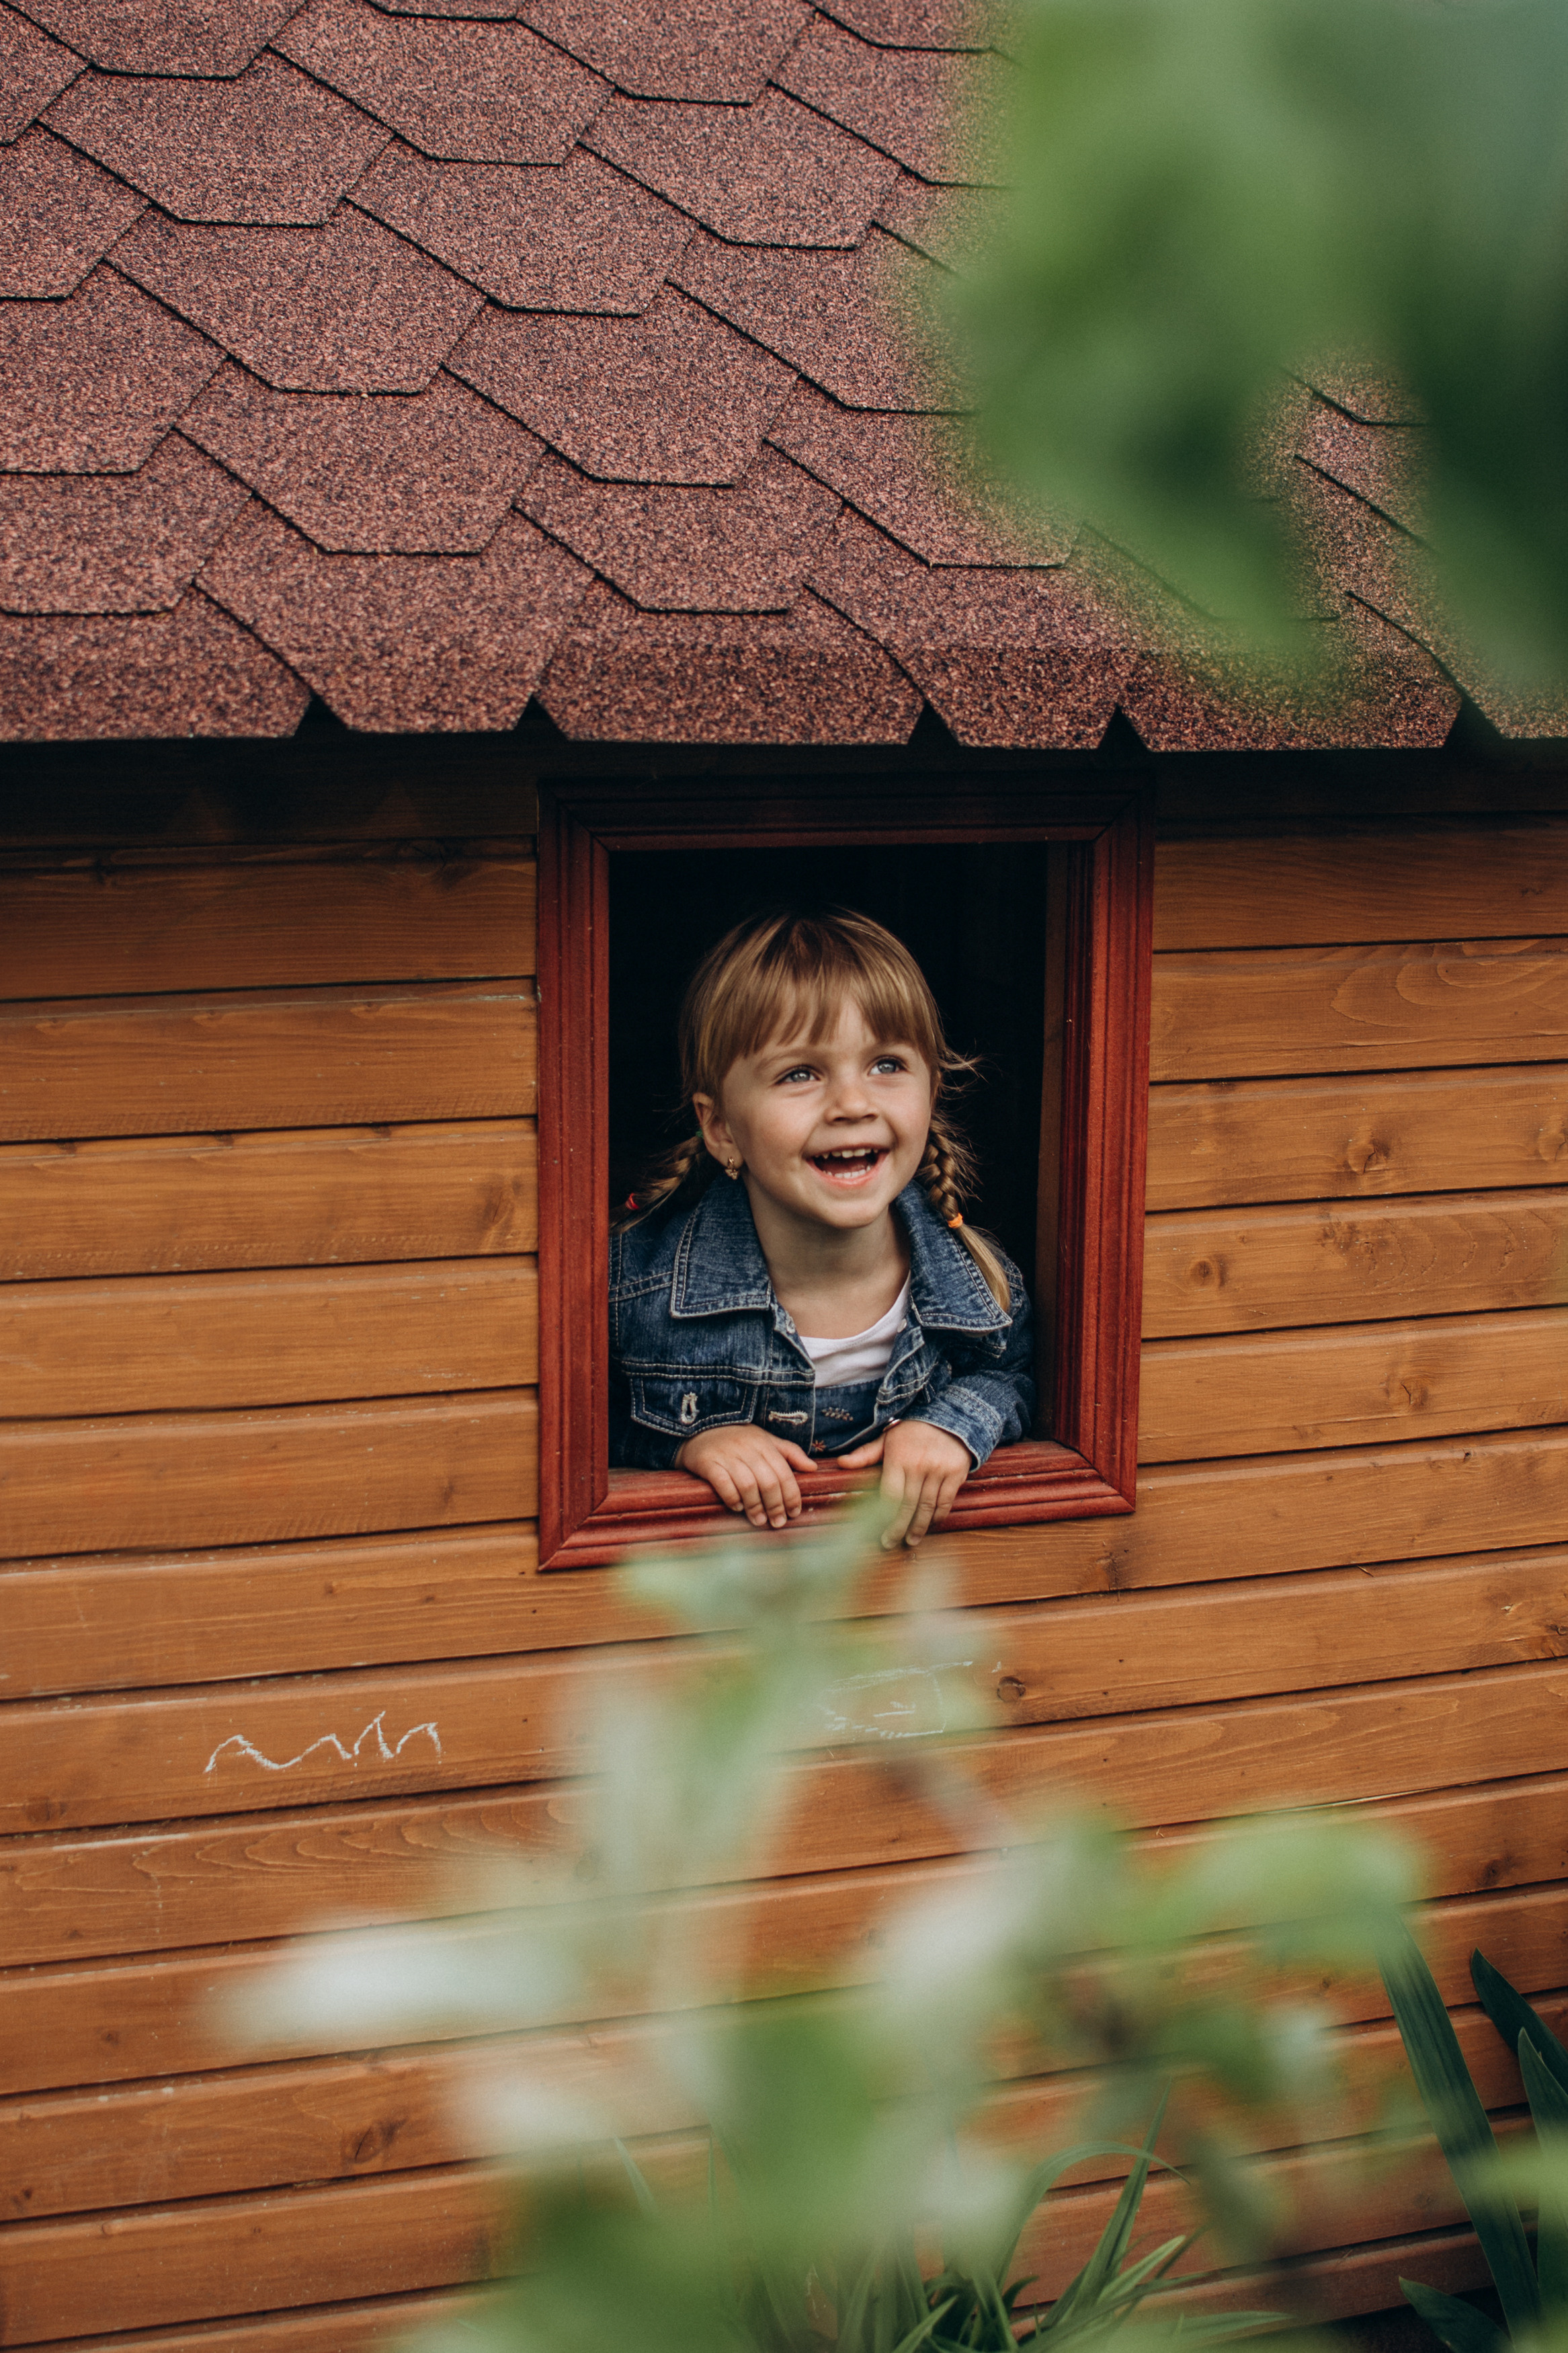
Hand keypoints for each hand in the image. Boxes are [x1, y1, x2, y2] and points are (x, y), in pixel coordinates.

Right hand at [676, 1425, 815, 1529]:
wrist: (699, 1429)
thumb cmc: (737, 1438)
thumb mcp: (765, 1440)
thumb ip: (789, 1453)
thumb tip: (813, 1468)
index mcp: (764, 1444)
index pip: (784, 1473)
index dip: (791, 1495)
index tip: (794, 1513)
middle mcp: (747, 1448)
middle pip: (768, 1481)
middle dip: (776, 1506)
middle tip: (778, 1523)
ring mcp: (727, 1455)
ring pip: (747, 1485)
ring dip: (755, 1507)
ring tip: (759, 1521)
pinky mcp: (708, 1462)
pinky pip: (723, 1483)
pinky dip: (732, 1498)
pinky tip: (737, 1507)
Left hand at [872, 1420, 972, 1548]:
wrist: (949, 1415)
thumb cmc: (912, 1431)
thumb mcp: (887, 1439)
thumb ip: (865, 1454)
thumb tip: (841, 1462)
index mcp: (898, 1458)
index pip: (890, 1495)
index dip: (885, 1516)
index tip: (878, 1530)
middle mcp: (919, 1465)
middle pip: (907, 1505)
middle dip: (898, 1528)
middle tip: (890, 1543)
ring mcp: (939, 1470)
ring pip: (927, 1506)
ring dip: (919, 1527)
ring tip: (911, 1541)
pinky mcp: (956, 1472)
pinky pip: (946, 1501)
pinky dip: (938, 1516)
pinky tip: (931, 1524)